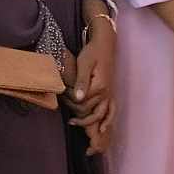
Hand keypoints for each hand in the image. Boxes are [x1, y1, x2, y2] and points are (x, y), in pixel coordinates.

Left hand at [66, 19, 114, 151]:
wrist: (106, 43)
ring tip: (75, 124)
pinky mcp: (110, 93)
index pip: (83, 103)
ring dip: (90, 123)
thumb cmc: (93, 52)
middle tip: (67, 113)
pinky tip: (102, 130)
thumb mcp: (84, 63)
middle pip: (91, 112)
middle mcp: (107, 93)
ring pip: (102, 115)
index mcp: (100, 86)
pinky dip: (108, 121)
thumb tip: (78, 98)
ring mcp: (110, 94)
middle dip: (78, 114)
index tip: (61, 97)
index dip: (70, 103)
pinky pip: (112, 111)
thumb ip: (81, 81)